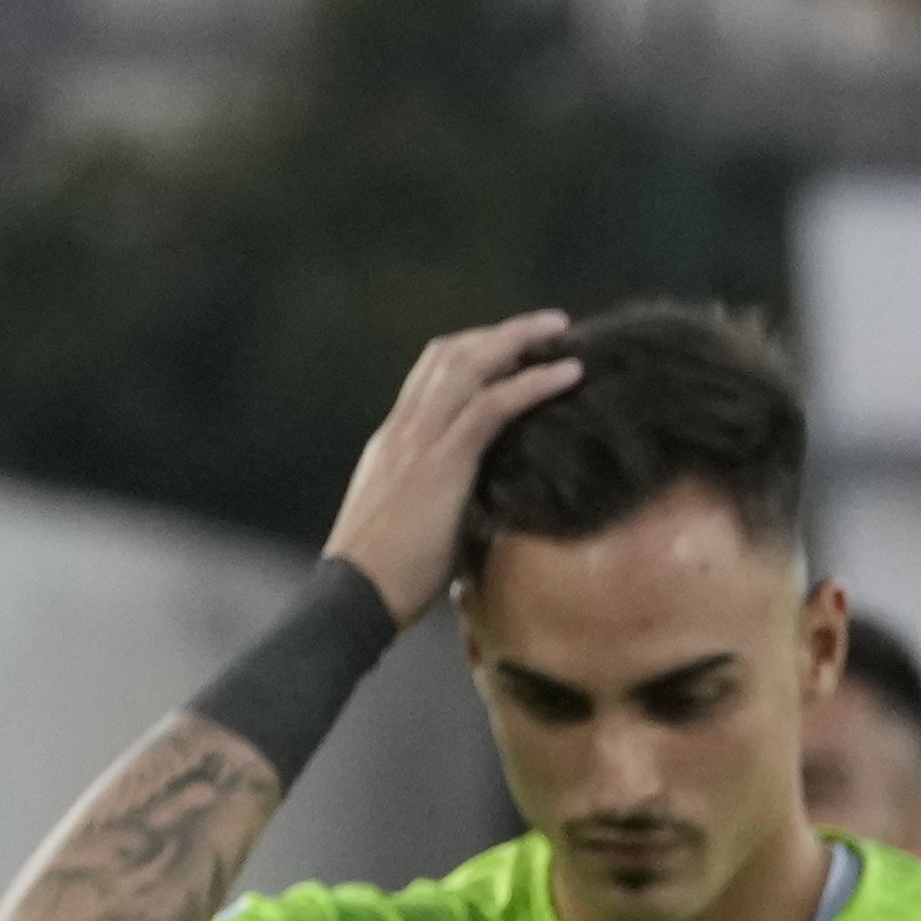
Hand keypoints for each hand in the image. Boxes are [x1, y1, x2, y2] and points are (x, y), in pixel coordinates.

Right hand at [329, 315, 583, 624]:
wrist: (353, 594)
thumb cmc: (388, 578)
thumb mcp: (421, 525)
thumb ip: (447, 503)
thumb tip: (487, 513)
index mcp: (396, 441)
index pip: (431, 377)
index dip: (473, 354)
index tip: (513, 349)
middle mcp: (403, 429)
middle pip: (448, 355)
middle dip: (498, 334)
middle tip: (546, 326)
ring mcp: (417, 440)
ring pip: (468, 366)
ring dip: (518, 341)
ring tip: (561, 331)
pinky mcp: (440, 462)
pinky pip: (491, 408)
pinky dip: (531, 384)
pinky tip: (566, 375)